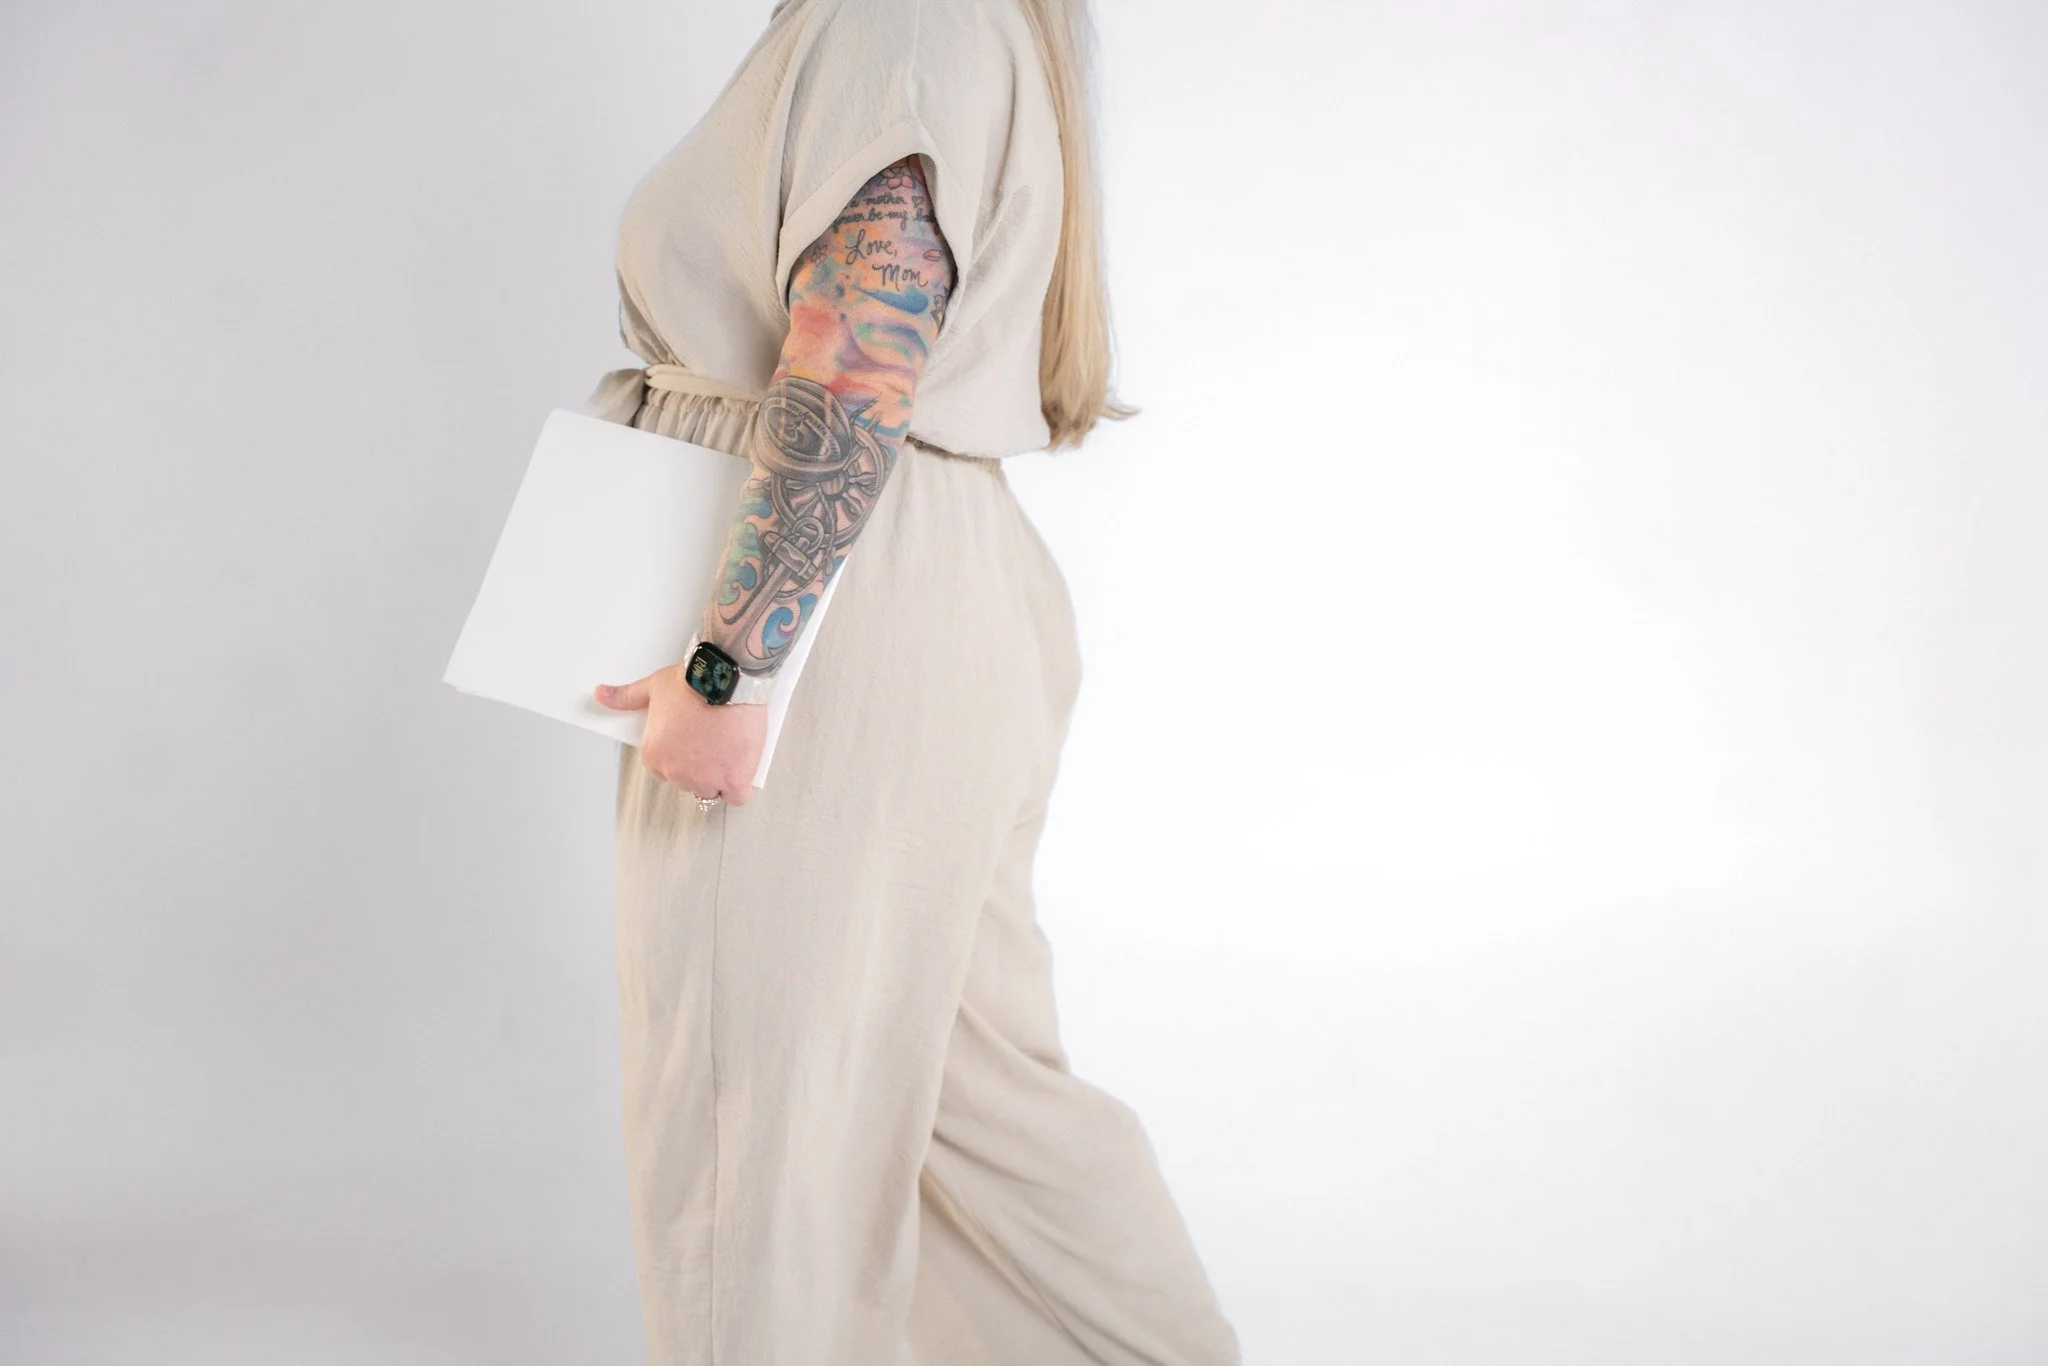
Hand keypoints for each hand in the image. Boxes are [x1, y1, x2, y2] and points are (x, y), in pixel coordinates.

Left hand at [594, 664, 765, 805]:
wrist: (725, 679)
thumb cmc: (692, 682)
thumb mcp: (653, 686)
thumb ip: (627, 696)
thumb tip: (601, 694)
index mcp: (654, 755)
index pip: (663, 771)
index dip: (679, 757)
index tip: (690, 744)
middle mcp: (677, 772)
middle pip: (688, 781)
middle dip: (699, 766)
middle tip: (711, 743)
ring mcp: (706, 779)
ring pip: (711, 790)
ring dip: (719, 777)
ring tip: (727, 751)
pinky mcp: (734, 779)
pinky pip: (736, 796)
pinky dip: (739, 786)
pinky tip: (740, 769)